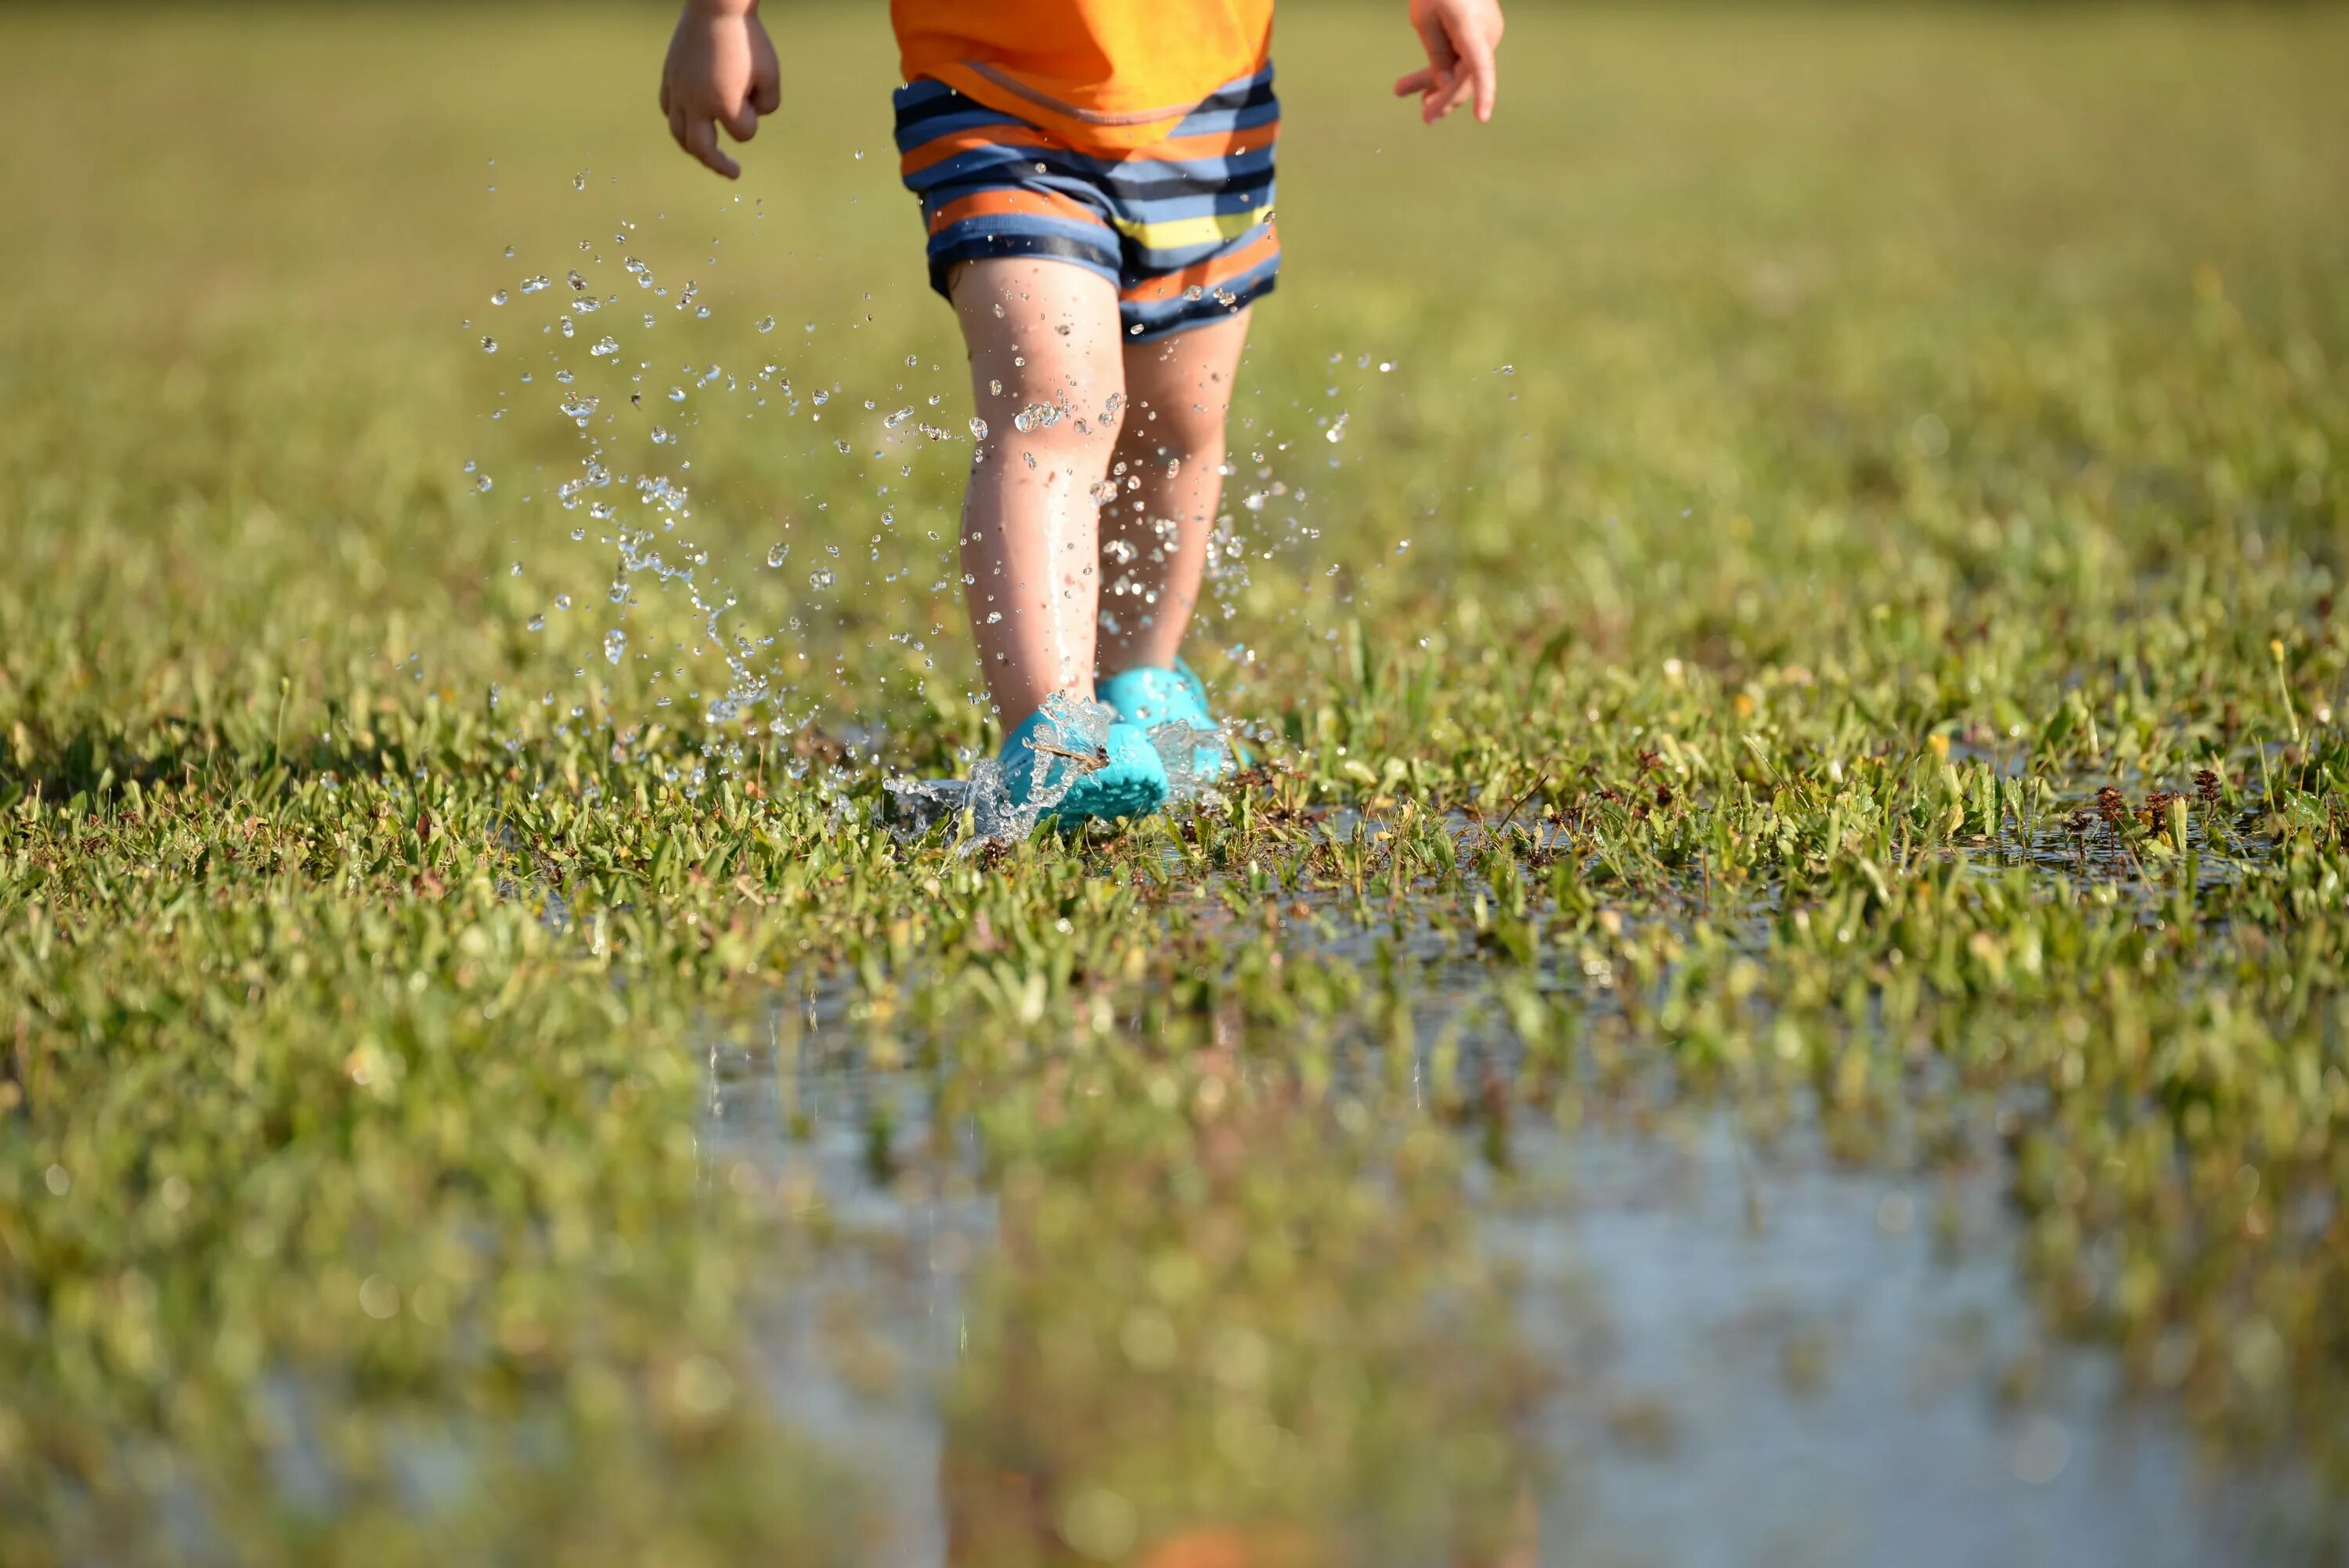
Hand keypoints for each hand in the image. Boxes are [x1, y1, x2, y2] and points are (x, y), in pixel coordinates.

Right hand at [659, 0, 779, 178]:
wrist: (715, 5)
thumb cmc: (748, 39)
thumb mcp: (771, 73)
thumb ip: (768, 105)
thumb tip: (751, 118)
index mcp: (723, 103)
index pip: (744, 133)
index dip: (754, 119)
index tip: (756, 95)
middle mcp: (695, 102)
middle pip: (702, 149)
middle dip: (719, 164)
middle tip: (734, 173)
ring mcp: (678, 90)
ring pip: (679, 134)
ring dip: (694, 149)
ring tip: (708, 157)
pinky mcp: (669, 77)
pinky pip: (669, 109)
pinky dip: (679, 123)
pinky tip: (689, 124)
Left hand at [1393, 0, 1503, 124]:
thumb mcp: (1424, 20)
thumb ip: (1436, 55)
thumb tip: (1447, 85)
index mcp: (1471, 28)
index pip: (1481, 66)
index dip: (1484, 94)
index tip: (1483, 118)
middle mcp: (1487, 34)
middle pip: (1467, 77)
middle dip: (1444, 99)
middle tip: (1425, 118)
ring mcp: (1488, 35)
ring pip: (1465, 71)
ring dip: (1439, 86)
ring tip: (1412, 97)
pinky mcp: (1482, 33)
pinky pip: (1466, 59)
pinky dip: (1447, 72)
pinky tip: (1427, 87)